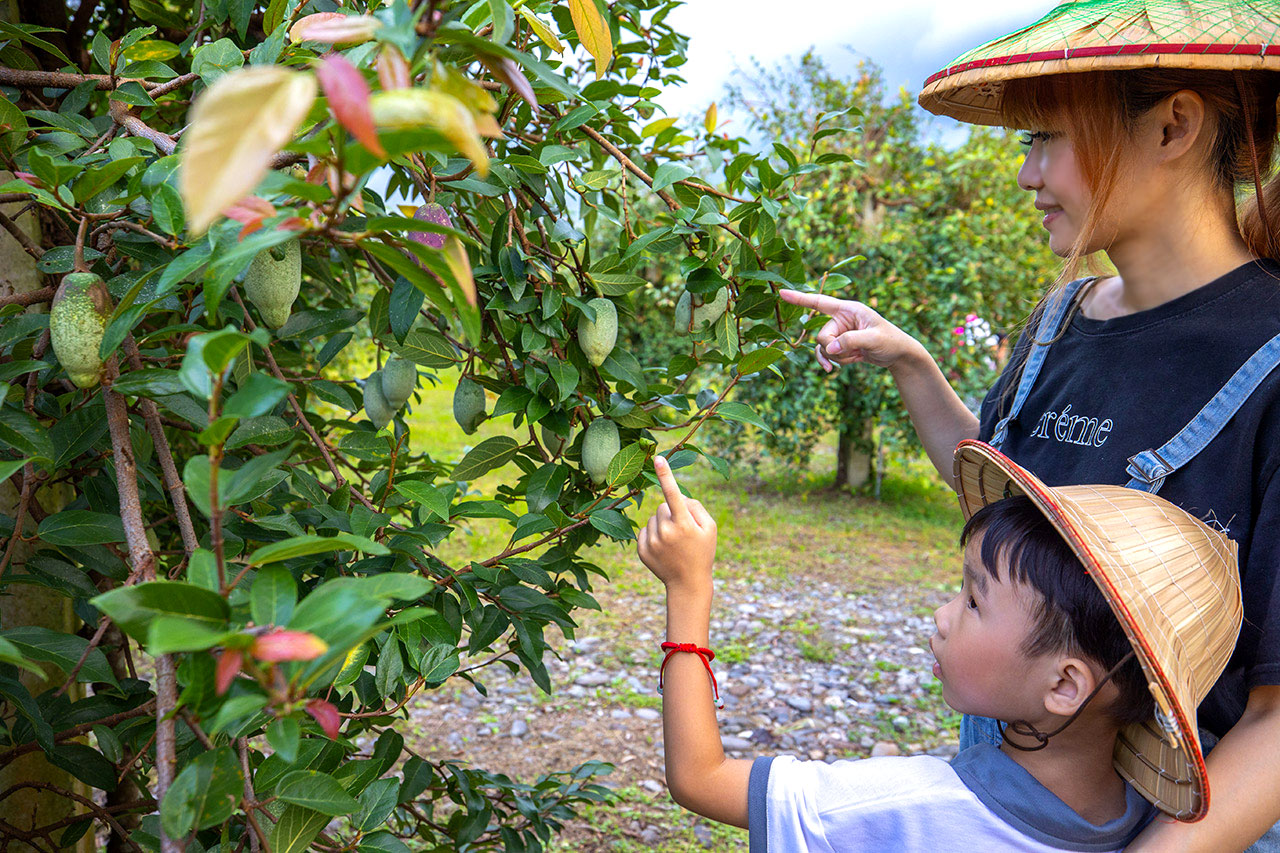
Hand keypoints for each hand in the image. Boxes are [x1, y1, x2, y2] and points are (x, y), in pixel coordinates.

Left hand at [637, 456, 716, 592]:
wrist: (687, 583)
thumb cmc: (702, 552)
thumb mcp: (710, 528)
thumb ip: (695, 506)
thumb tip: (676, 496)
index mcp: (684, 524)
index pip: (673, 493)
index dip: (666, 474)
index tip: (658, 458)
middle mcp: (666, 531)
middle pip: (663, 506)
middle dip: (672, 512)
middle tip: (683, 531)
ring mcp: (652, 542)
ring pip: (653, 517)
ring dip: (662, 524)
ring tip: (673, 542)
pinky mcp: (642, 549)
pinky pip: (645, 530)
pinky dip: (653, 534)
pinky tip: (663, 548)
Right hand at [779, 289, 921, 372]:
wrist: (899, 355)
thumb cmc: (891, 341)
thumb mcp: (874, 340)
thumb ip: (850, 341)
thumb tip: (829, 348)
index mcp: (849, 309)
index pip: (820, 302)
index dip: (800, 298)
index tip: (781, 293)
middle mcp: (841, 319)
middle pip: (821, 336)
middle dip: (834, 349)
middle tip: (853, 352)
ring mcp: (839, 333)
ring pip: (823, 348)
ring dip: (837, 357)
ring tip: (856, 357)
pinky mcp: (840, 345)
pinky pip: (825, 354)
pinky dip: (828, 362)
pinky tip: (831, 371)